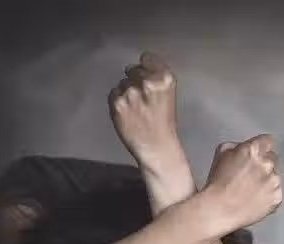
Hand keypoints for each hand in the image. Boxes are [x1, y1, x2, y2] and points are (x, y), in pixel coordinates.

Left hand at [108, 51, 180, 171]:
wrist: (156, 146)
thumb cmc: (163, 122)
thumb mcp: (169, 93)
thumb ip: (156, 75)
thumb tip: (136, 64)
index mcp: (165, 79)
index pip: (147, 58)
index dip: (146, 66)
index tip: (147, 73)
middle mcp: (147, 83)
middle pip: (132, 70)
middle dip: (135, 81)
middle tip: (143, 99)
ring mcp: (131, 93)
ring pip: (122, 83)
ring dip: (126, 93)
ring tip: (137, 109)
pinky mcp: (117, 103)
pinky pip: (113, 94)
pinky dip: (118, 102)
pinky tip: (129, 113)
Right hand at [204, 134, 281, 231]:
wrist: (219, 210)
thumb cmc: (217, 183)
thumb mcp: (221, 153)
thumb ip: (238, 145)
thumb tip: (246, 148)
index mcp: (254, 150)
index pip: (268, 141)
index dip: (261, 147)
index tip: (257, 154)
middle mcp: (268, 163)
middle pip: (273, 158)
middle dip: (264, 163)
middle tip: (251, 174)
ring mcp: (274, 181)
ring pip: (275, 176)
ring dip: (267, 180)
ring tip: (251, 190)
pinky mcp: (277, 197)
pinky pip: (276, 192)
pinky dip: (268, 195)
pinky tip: (255, 199)